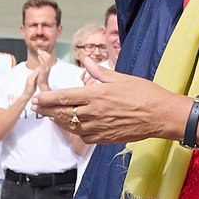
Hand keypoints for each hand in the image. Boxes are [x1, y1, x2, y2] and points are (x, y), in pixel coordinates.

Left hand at [38, 67, 186, 146]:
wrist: (160, 115)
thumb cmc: (144, 93)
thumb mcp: (120, 77)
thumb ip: (99, 71)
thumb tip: (87, 60)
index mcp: (96, 95)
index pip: (64, 97)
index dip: (47, 98)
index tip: (38, 98)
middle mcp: (94, 113)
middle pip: (62, 113)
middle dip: (47, 110)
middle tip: (38, 107)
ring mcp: (99, 127)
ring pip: (70, 126)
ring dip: (58, 121)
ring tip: (51, 116)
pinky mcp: (105, 138)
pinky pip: (84, 136)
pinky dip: (76, 131)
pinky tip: (74, 127)